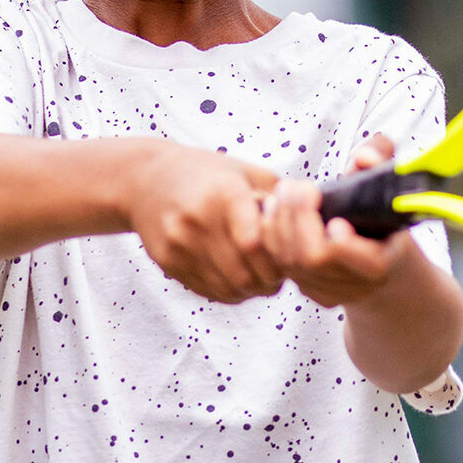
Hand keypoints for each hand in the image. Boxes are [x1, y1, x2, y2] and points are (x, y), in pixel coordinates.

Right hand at [124, 141, 283, 302]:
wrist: (144, 179)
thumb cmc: (204, 173)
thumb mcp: (245, 172)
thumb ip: (280, 196)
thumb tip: (317, 215)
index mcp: (223, 194)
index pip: (256, 244)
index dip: (279, 258)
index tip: (288, 256)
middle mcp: (198, 221)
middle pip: (245, 273)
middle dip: (270, 279)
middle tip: (279, 272)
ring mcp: (179, 244)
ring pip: (229, 288)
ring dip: (252, 289)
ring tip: (259, 273)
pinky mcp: (168, 262)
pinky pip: (209, 291)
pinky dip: (230, 291)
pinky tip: (235, 274)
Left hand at [260, 133, 410, 308]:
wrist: (384, 261)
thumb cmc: (385, 220)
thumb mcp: (391, 188)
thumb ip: (381, 163)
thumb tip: (364, 156)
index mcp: (384, 262)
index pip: (364, 263)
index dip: (342, 243)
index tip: (335, 219)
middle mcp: (356, 284)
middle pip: (312, 258)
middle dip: (299, 216)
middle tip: (298, 186)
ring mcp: (328, 290)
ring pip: (289, 262)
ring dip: (279, 221)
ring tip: (284, 192)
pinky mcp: (307, 288)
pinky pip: (277, 264)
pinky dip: (271, 233)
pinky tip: (275, 209)